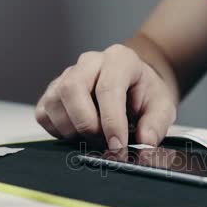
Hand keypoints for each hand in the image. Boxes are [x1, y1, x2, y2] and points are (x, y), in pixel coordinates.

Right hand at [35, 44, 176, 149]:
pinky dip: (58, 130)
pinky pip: (44, 113)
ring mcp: (68, 75)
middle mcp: (90, 62)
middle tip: (102, 142)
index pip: (108, 88)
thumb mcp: (162, 107)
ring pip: (55, 101)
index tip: (118, 147)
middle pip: (72, 88)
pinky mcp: (53, 91)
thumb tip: (144, 144)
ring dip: (72, 129)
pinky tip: (78, 133)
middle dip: (86, 123)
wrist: (135, 86)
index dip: (111, 122)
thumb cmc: (146, 94)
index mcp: (120, 60)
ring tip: (93, 138)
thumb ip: (155, 125)